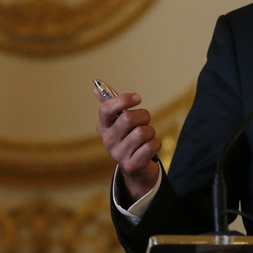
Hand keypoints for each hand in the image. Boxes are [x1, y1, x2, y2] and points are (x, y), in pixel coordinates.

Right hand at [95, 87, 160, 204]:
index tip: (138, 98)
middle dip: (143, 116)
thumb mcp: (118, 121)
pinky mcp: (131, 165)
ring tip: (146, 137)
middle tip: (144, 121)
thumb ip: (111, 103)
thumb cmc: (129, 136)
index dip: (123, 100)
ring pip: (143, 132)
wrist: (135, 167)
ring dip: (151, 131)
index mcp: (103, 126)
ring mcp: (118, 155)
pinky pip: (151, 145)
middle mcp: (107, 141)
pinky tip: (149, 147)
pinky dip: (156, 143)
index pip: (106, 109)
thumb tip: (96, 86)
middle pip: (128, 118)